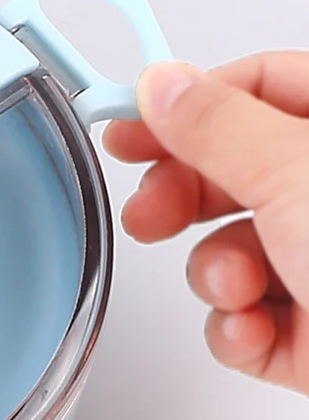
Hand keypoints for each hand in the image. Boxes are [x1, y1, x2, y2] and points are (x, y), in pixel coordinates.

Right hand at [104, 52, 308, 395]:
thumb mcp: (299, 173)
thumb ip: (218, 126)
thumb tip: (165, 85)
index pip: (257, 89)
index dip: (186, 106)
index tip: (128, 129)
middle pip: (231, 174)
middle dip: (183, 200)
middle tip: (150, 213)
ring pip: (227, 253)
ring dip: (215, 275)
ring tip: (240, 288)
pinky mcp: (308, 334)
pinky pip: (239, 320)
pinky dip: (235, 329)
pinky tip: (256, 331)